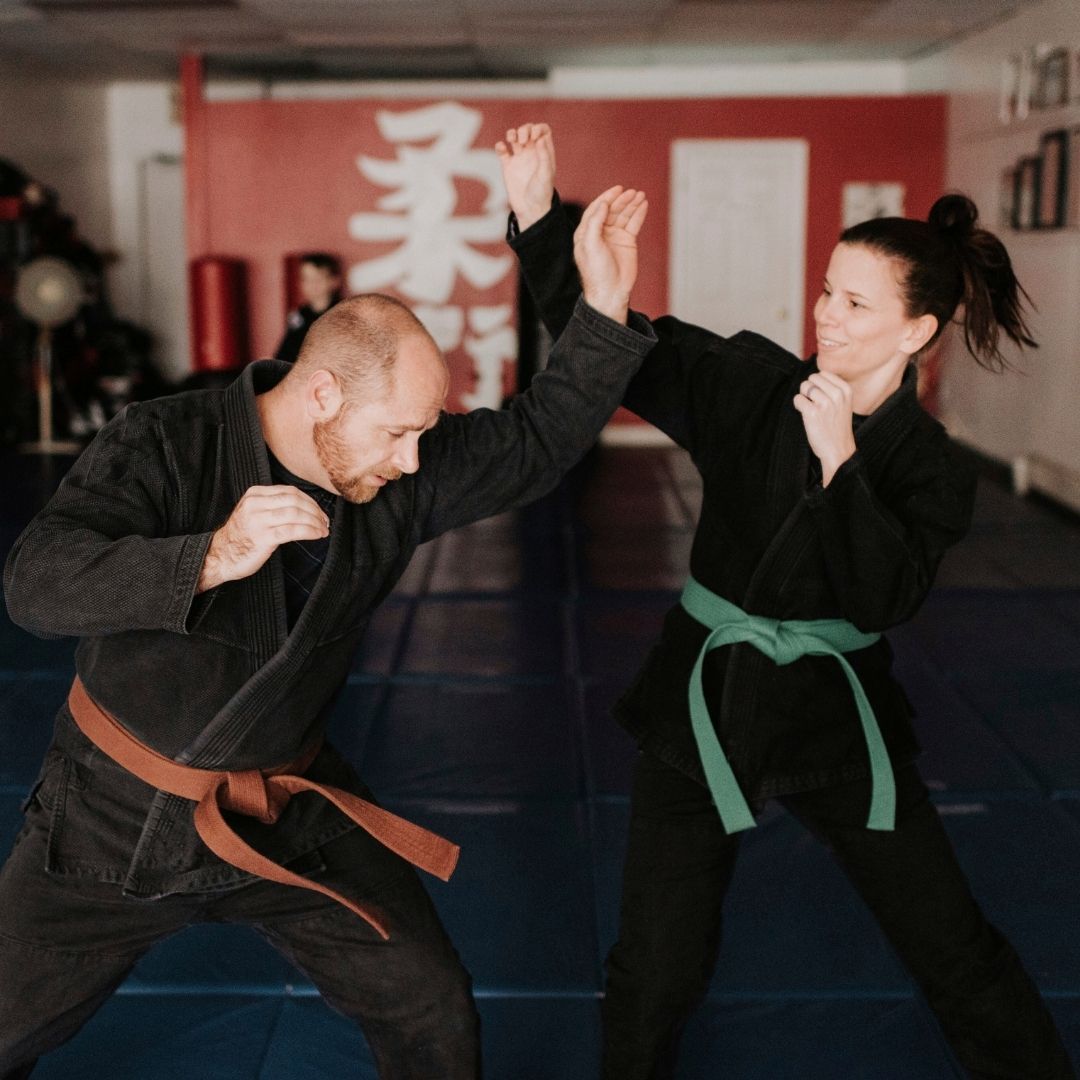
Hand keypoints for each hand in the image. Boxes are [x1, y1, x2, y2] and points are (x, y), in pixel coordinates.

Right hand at [197, 485, 329, 592]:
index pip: (290, 492)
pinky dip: (309, 531)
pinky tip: (317, 535)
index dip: (310, 501)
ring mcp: (259, 520)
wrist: (220, 556)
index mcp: (255, 494)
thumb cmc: (241, 536)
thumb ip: (273, 505)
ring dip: (315, 522)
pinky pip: (293, 530)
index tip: (320, 512)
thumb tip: (305, 507)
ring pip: (296, 514)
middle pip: (296, 501)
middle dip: (315, 511)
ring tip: (323, 530)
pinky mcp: (263, 537)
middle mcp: (256, 504)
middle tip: (325, 522)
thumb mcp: (253, 512)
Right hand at [495, 123, 555, 232]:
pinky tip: (502, 149)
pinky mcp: (508, 166)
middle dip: (524, 129)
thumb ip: (544, 155)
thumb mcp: (546, 174)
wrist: (529, 210)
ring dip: (512, 133)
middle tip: (523, 141)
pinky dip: (500, 146)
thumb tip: (539, 138)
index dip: (537, 128)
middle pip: (528, 130)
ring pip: (514, 137)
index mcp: (544, 153)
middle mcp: (532, 153)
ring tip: (513, 140)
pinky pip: (502, 150)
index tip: (534, 137)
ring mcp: (520, 159)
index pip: (543, 131)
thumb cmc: (542, 194)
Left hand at [573, 186, 647, 324]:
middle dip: (622, 200)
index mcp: (586, 232)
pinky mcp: (627, 242)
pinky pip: (633, 223)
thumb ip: (595, 223)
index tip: (617, 189)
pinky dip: (639, 214)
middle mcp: (600, 232)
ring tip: (640, 195)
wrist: (611, 291)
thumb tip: (603, 204)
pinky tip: (644, 204)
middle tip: (632, 192)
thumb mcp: (590, 245)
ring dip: (632, 204)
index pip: (596, 209)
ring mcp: (614, 236)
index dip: (606, 197)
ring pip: (624, 215)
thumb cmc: (596, 272)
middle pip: (611, 210)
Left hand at [793, 372, 856, 485]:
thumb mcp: (843, 403)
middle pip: (812, 378)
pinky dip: (798, 406)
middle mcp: (837, 394)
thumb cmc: (837, 426)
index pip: (823, 374)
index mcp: (846, 390)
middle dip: (809, 389)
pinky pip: (797, 399)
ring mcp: (825, 403)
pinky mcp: (812, 412)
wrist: (838, 450)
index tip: (822, 398)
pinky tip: (806, 415)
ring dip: (804, 398)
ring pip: (804, 387)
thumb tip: (814, 377)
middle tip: (815, 404)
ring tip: (812, 410)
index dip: (818, 385)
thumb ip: (833, 388)